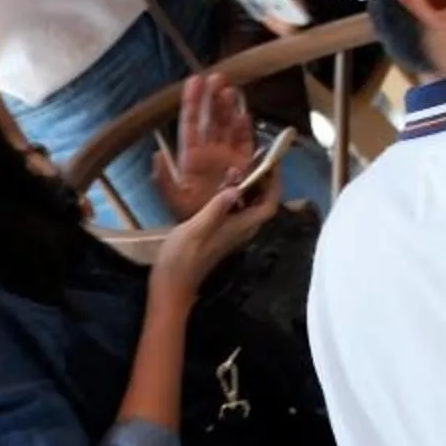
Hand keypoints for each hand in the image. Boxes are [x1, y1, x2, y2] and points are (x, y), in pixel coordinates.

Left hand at [151, 69, 255, 219]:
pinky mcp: (244, 166)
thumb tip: (157, 155)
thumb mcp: (173, 201)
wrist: (211, 236)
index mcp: (191, 158)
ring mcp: (228, 157)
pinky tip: (244, 114)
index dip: (193, 102)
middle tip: (218, 77)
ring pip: (228, 126)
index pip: (191, 124)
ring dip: (229, 108)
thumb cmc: (190, 218)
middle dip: (214, 98)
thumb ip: (164, 181)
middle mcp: (210, 153)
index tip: (195, 80)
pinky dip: (245, 129)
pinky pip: (245, 143)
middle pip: (212, 120)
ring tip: (230, 90)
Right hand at [152, 171, 279, 300]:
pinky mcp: (219, 233)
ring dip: (246, 187)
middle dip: (262, 181)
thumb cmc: (182, 258)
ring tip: (235, 168)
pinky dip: (232, 196)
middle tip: (252, 160)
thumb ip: (216, 208)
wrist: (171, 285)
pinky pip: (235, 211)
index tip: (271, 164)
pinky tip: (219, 187)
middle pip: (262, 204)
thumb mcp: (196, 229)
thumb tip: (236, 189)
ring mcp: (230, 233)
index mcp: (240, 227)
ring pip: (248, 206)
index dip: (274, 184)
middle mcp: (240, 230)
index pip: (269, 205)